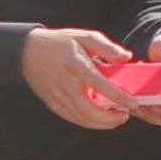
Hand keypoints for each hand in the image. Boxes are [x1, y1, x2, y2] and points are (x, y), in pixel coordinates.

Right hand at [22, 27, 139, 129]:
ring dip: (102, 123)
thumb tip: (127, 57)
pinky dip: (89, 122)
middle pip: (89, 110)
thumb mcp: (85, 36)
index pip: (99, 85)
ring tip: (117, 117)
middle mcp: (66, 85)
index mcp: (76, 66)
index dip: (117, 97)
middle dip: (110, 118)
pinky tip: (101, 118)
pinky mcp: (53, 104)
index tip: (133, 104)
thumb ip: (107, 47)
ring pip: (81, 118)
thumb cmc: (61, 42)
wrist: (27, 52)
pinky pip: (73, 118)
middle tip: (126, 114)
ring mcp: (57, 97)